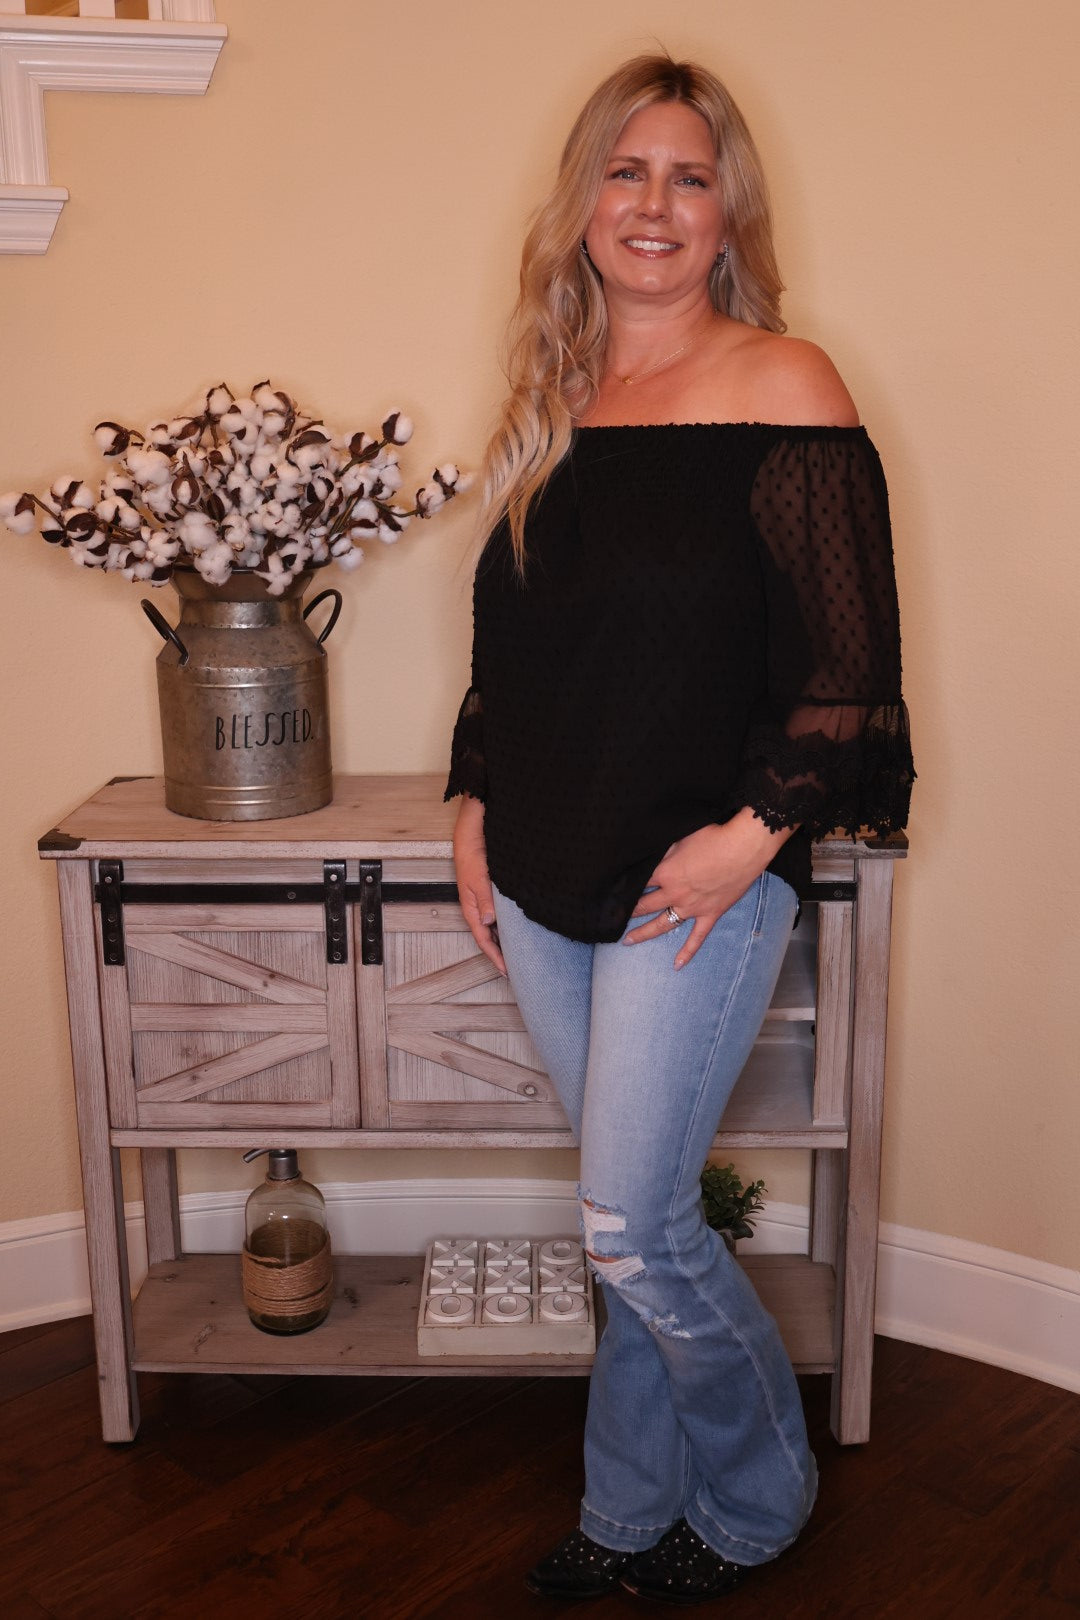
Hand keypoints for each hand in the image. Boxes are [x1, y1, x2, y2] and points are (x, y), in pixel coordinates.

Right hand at [452, 795, 506, 974]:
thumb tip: (490, 922)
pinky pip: (503, 914)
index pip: (483, 939)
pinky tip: (523, 928)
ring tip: (523, 954)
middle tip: (520, 969)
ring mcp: (488, 898)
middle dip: (503, 953)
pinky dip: (510, 925)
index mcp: (472, 906)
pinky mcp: (496, 890)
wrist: (474, 827)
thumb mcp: (478, 875)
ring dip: (507, 940)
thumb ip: (485, 898)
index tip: (508, 972)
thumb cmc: (472, 850)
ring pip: (497, 927)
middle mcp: (480, 905)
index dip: (495, 957)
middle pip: (491, 936)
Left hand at [624, 808, 796, 968]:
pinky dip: (687, 952)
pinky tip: (676, 965)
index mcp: (665, 872)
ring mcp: (692, 907)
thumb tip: (650, 853)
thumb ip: (663, 849)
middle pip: (644, 905)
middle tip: (611, 919)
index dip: (624, 887)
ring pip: (662, 925)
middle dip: (627, 912)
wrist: (744, 847)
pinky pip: (696, 938)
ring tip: (627, 941)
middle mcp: (675, 893)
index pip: (638, 883)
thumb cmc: (713, 836)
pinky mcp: (710, 914)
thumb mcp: (681, 837)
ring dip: (643, 933)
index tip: (610, 893)